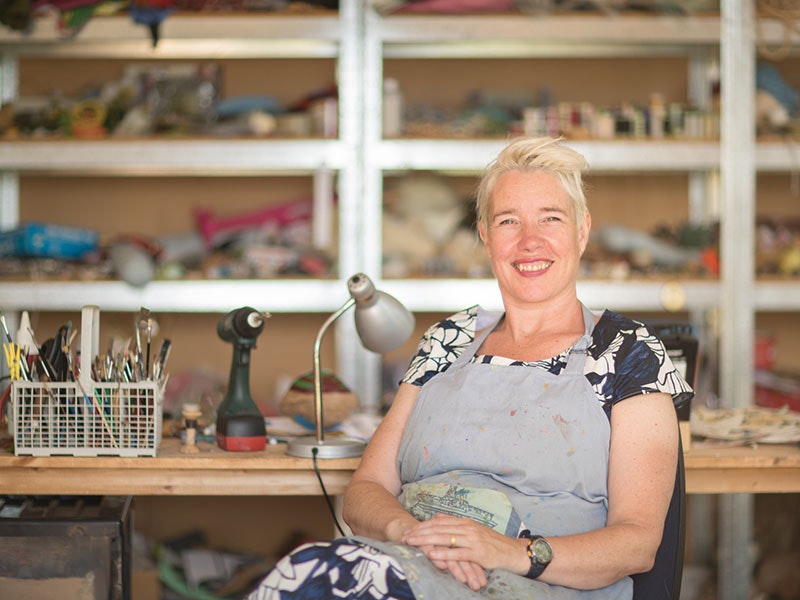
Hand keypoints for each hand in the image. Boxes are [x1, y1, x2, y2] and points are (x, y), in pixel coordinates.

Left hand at [401, 514, 526, 589]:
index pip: (439, 522)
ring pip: (444, 538)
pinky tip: (431, 554)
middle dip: (419, 532)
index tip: (409, 529)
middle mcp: (467, 528)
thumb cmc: (492, 543)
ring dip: (426, 540)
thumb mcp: (473, 530)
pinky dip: (443, 553)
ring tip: (411, 542)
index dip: (422, 525)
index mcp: (465, 522)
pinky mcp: (478, 553)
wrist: (514, 552)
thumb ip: (455, 524)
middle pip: (438, 528)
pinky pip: (457, 553)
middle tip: (404, 536)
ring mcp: (472, 539)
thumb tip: (438, 517)